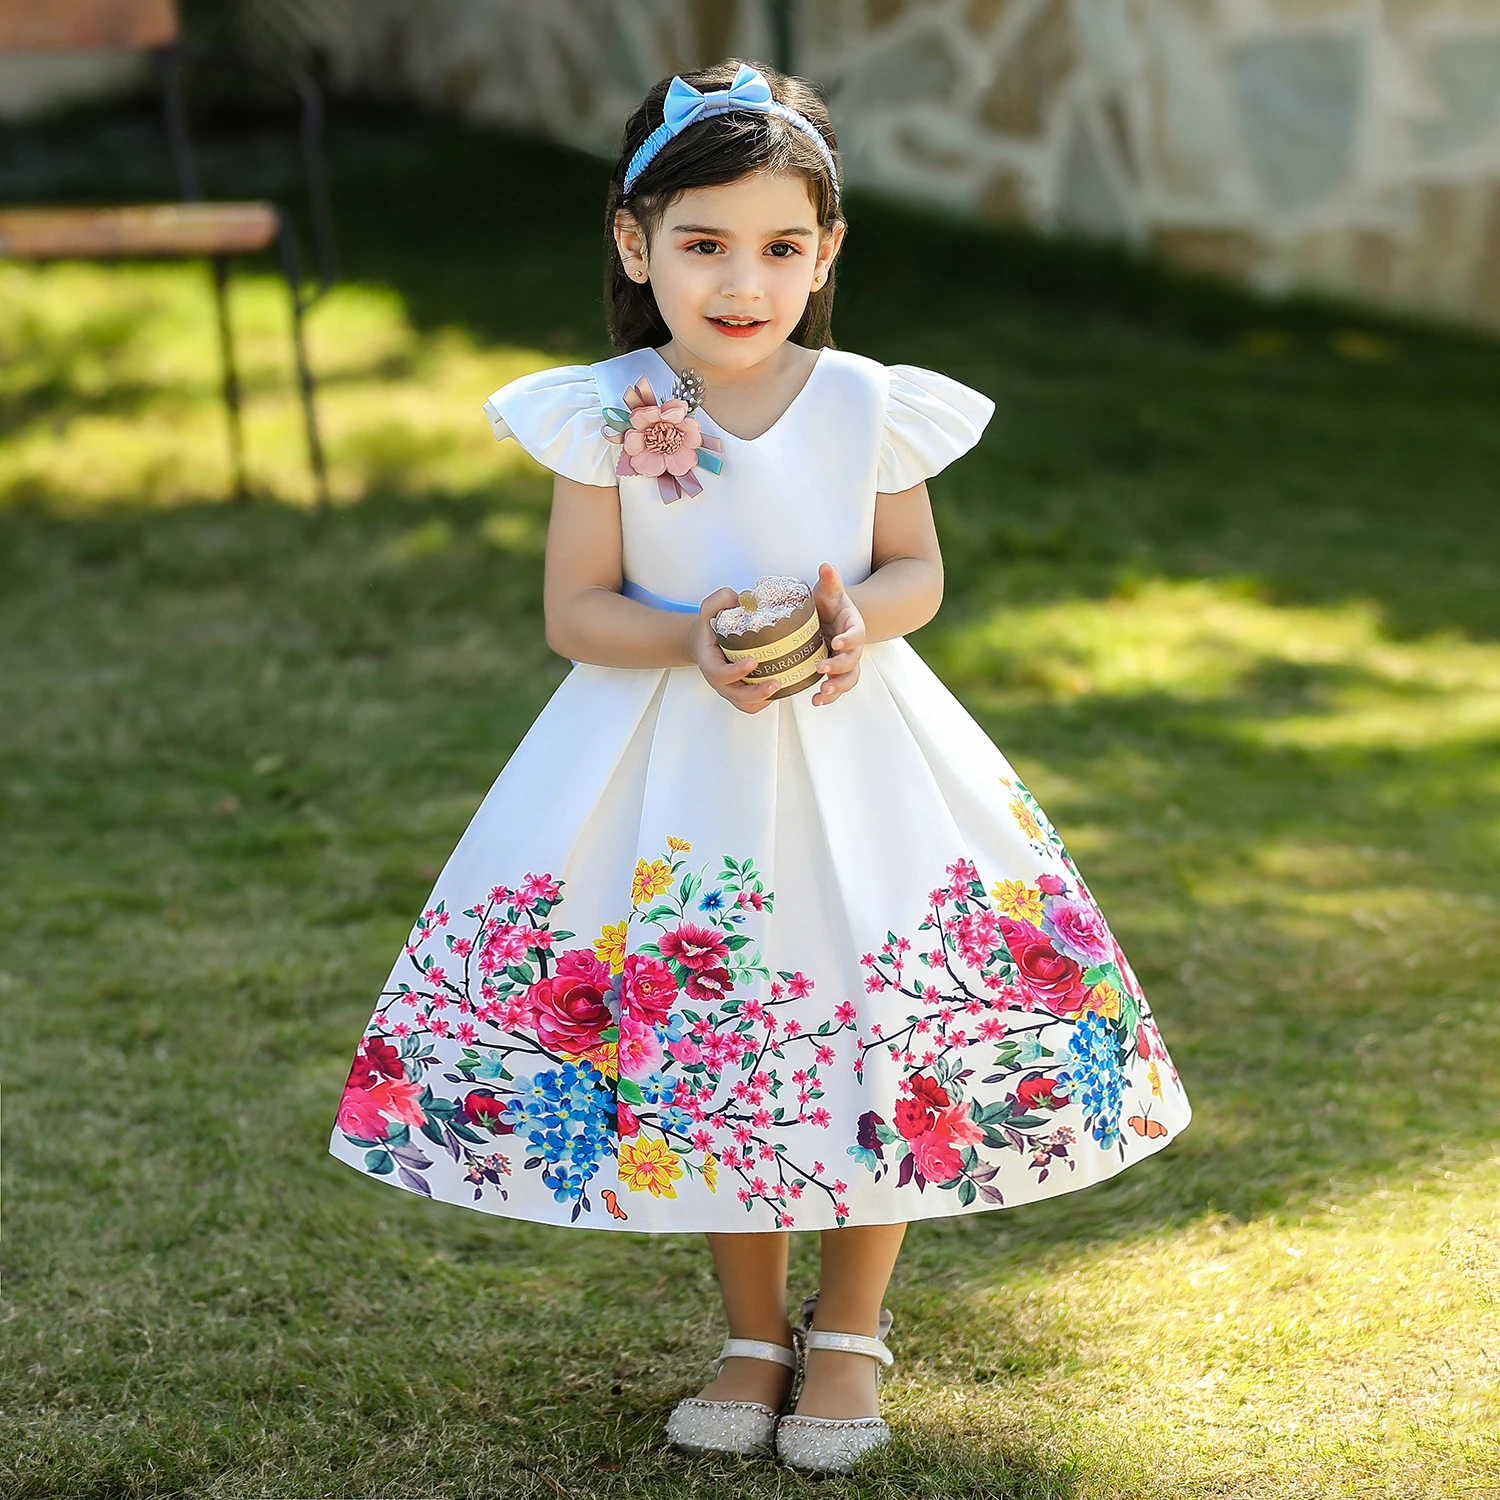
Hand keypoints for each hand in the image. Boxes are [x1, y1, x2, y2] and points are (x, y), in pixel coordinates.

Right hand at [690, 586, 781, 714]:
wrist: (704, 641)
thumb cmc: (708, 629)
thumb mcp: (709, 609)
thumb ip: (720, 600)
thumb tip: (741, 599)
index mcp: (710, 663)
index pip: (720, 673)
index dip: (736, 671)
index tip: (752, 662)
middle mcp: (720, 680)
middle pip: (736, 696)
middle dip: (757, 693)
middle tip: (775, 682)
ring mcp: (731, 688)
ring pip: (746, 704)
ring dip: (764, 699)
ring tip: (782, 686)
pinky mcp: (742, 690)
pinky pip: (753, 703)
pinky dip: (767, 699)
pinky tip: (782, 686)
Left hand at [810, 561, 864, 705]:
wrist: (827, 618)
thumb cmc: (827, 604)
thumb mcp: (828, 592)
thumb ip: (830, 581)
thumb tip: (826, 565)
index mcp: (854, 625)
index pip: (856, 633)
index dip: (849, 639)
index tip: (836, 642)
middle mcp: (853, 646)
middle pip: (853, 659)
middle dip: (839, 666)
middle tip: (822, 668)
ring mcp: (846, 661)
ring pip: (848, 678)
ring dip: (837, 687)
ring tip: (821, 693)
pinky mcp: (835, 673)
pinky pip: (837, 688)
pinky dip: (828, 697)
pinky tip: (815, 701)